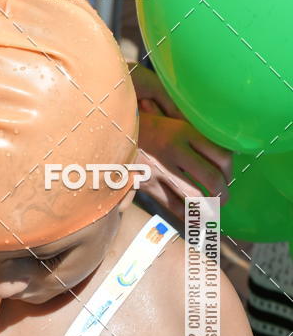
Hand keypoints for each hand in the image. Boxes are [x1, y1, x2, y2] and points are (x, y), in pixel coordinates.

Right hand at [130, 64, 231, 219]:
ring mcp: (159, 171)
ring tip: (213, 212)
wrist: (105, 129)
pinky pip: (172, 206)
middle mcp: (174, 151)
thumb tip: (211, 144)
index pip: (220, 154)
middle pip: (211, 179)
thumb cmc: (137, 121)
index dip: (230, 169)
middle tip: (225, 198)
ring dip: (208, 208)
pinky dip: (187, 216)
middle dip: (223, 193)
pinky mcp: (146, 185)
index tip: (228, 174)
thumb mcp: (163, 115)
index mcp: (182, 131)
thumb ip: (186, 129)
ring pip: (194, 197)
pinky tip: (194, 220)